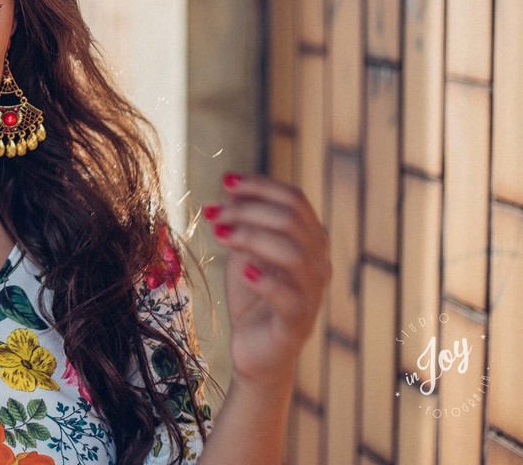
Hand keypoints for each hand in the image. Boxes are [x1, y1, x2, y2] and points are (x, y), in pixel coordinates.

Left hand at [201, 173, 330, 388]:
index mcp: (309, 240)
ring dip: (251, 237)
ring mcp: (312, 294)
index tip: (225, 181)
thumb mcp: (243, 251)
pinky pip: (289, 296)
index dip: (261, 186)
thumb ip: (242, 223)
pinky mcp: (298, 323)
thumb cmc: (251, 296)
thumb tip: (227, 190)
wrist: (253, 349)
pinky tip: (242, 271)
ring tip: (218, 235)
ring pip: (292, 252)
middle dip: (247, 210)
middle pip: (291, 220)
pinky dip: (264, 280)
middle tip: (212, 215)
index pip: (295, 199)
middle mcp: (318, 263)